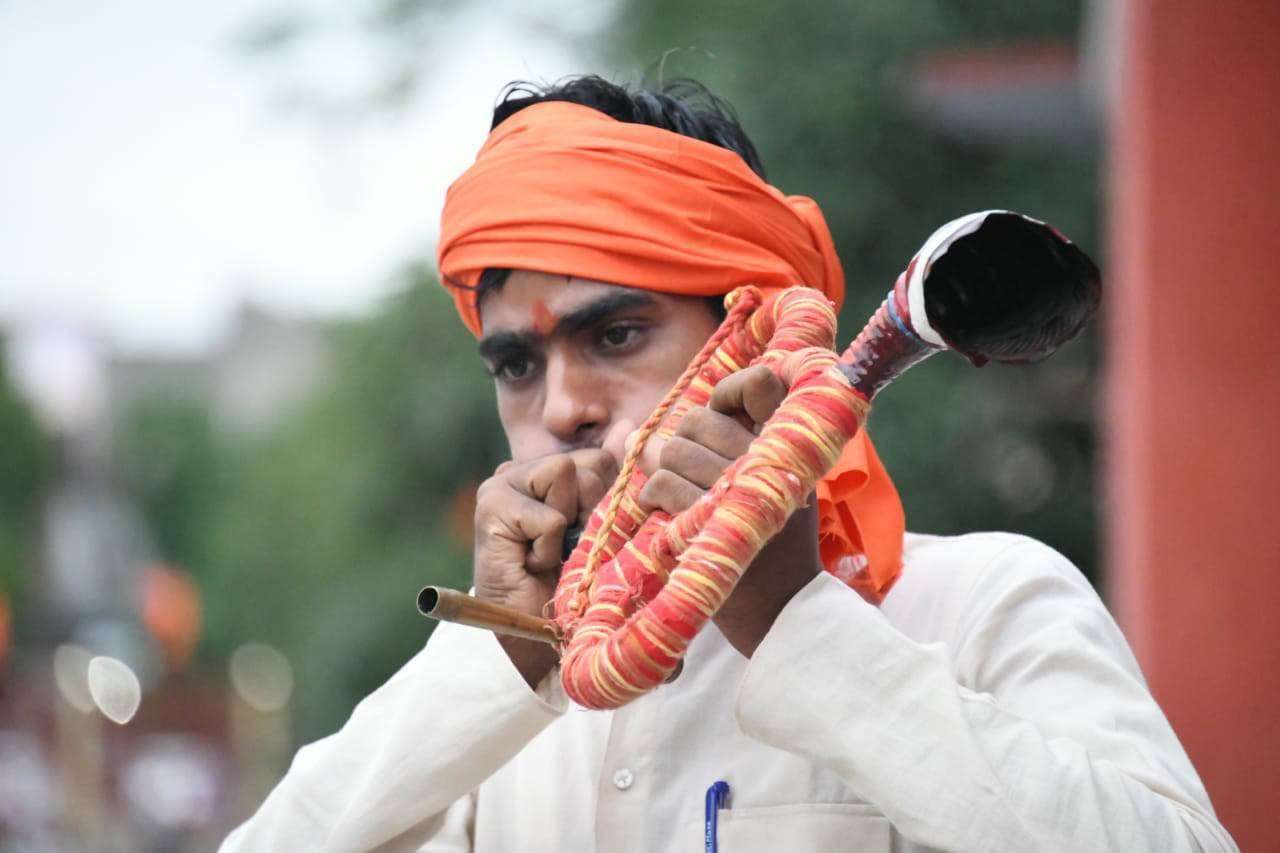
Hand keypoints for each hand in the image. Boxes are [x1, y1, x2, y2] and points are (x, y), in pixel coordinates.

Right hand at [473, 424, 629, 686]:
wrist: (535, 639)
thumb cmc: (573, 588)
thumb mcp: (603, 528)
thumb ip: (612, 479)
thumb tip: (632, 425)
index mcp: (554, 474)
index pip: (603, 458)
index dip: (610, 498)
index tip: (591, 535)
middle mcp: (526, 470)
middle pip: (591, 462)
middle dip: (592, 510)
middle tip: (570, 549)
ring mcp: (504, 481)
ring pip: (568, 473)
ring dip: (569, 526)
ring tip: (551, 554)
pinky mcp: (492, 502)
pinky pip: (550, 516)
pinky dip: (549, 548)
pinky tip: (532, 565)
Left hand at [634, 365, 821, 657]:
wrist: (781, 608)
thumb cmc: (765, 542)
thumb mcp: (759, 488)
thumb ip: (709, 451)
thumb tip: (634, 434)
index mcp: (790, 446)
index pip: (760, 385)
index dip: (731, 390)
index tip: (721, 409)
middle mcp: (770, 461)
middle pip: (697, 420)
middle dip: (680, 444)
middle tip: (689, 474)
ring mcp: (743, 490)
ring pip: (673, 452)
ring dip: (665, 475)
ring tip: (680, 500)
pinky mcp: (714, 520)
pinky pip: (662, 485)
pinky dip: (655, 497)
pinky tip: (668, 515)